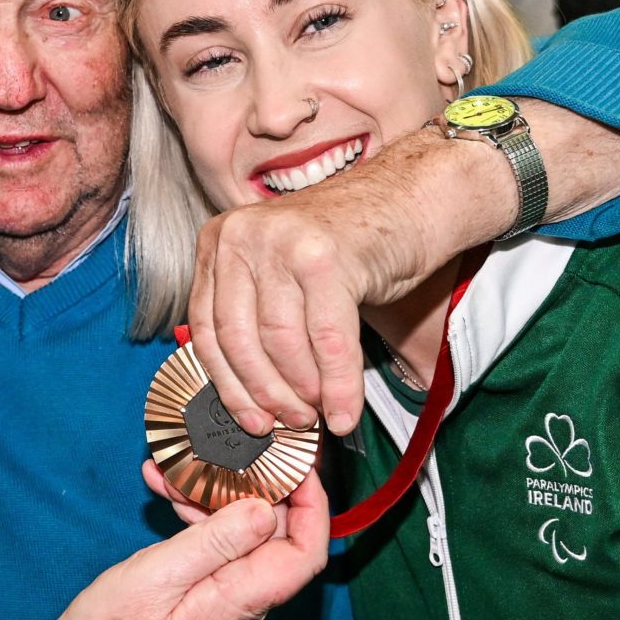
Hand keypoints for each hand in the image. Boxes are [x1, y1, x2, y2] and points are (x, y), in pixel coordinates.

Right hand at [51, 473, 328, 619]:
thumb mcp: (159, 575)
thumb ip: (215, 543)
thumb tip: (266, 510)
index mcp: (242, 600)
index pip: (306, 553)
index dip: (312, 505)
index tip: (295, 465)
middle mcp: (245, 602)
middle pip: (278, 536)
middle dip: (254, 488)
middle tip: (222, 453)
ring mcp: (226, 597)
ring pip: (242, 535)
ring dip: (215, 497)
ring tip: (174, 472)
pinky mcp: (205, 591)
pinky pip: (216, 544)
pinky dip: (197, 515)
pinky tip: (166, 491)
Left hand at [186, 142, 436, 438]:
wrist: (411, 196)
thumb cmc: (348, 244)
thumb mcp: (283, 272)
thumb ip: (256, 317)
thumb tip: (249, 400)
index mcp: (219, 240)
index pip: (208, 328)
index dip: (228, 386)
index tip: (250, 421)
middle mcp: (241, 235)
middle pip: (237, 340)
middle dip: (264, 394)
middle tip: (291, 423)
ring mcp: (281, 242)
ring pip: (280, 344)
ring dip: (301, 392)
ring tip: (319, 414)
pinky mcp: (324, 257)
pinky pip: (327, 341)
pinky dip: (338, 387)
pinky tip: (345, 413)